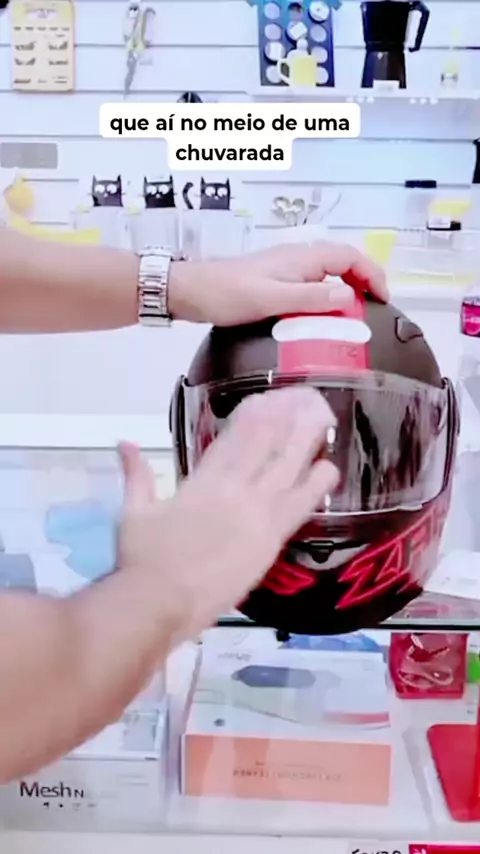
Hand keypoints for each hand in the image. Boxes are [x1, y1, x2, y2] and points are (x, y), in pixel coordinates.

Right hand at [119, 386, 337, 639]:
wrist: (161, 603)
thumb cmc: (143, 559)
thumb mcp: (134, 512)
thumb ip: (137, 475)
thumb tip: (124, 443)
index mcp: (203, 481)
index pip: (235, 439)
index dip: (256, 416)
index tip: (270, 399)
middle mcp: (234, 491)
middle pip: (266, 446)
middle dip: (286, 421)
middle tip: (306, 400)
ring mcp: (256, 515)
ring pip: (288, 470)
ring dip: (306, 443)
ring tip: (323, 420)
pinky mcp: (270, 542)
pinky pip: (298, 508)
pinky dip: (315, 486)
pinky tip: (330, 469)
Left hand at [168, 241, 387, 325]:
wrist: (191, 291)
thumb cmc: (229, 294)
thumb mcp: (272, 299)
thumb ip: (311, 299)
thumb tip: (349, 298)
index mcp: (303, 258)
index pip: (351, 257)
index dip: (372, 274)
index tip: (383, 300)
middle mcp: (298, 258)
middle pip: (343, 262)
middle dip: (364, 280)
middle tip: (374, 309)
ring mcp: (287, 268)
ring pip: (328, 273)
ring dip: (347, 288)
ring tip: (355, 316)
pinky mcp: (276, 281)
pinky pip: (313, 284)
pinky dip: (327, 296)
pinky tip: (323, 317)